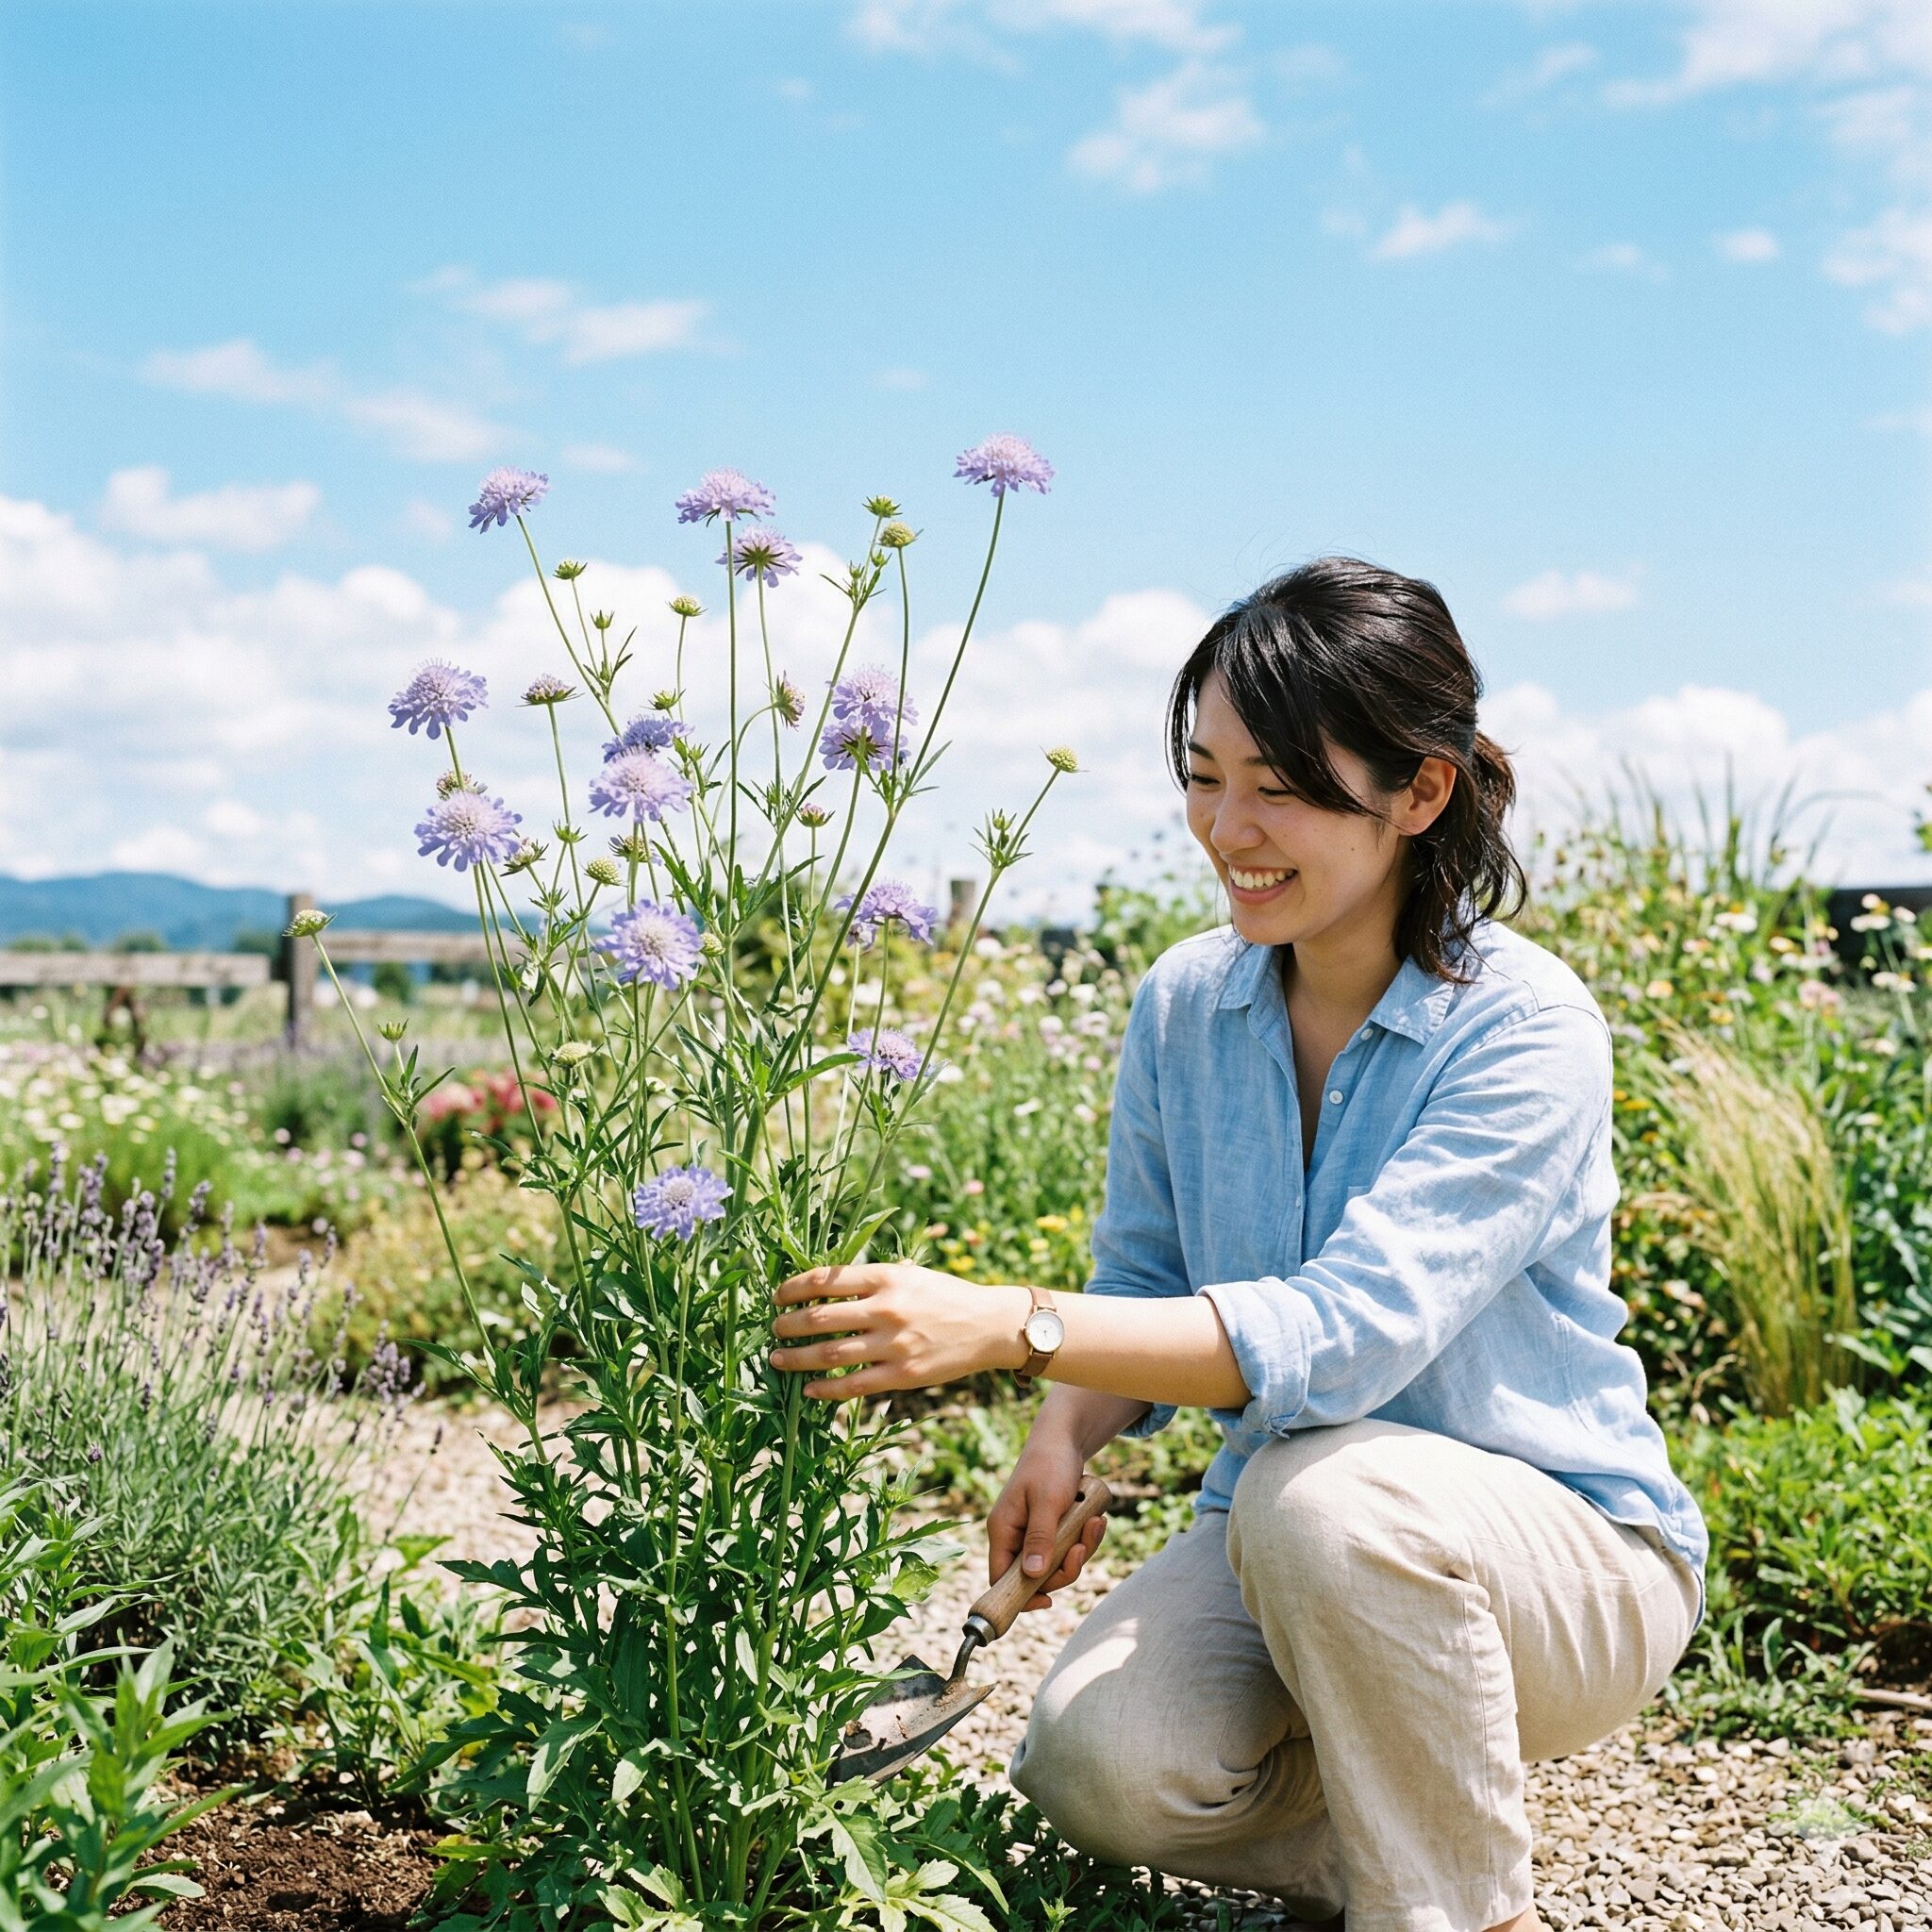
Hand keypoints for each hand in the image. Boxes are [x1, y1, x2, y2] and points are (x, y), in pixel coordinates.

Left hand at [770, 1263, 1031, 1399]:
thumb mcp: (909, 1274)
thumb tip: (823, 1285)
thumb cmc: (945, 1296)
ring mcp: (893, 1344)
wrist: (988, 1326)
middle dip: (788, 1325)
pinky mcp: (902, 1374)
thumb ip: (871, 1280)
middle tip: (773, 1329)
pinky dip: (825, 1388)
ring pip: (829, 1353)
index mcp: (886, 1277)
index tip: (777, 1296)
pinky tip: (808, 1389)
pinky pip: (853, 1384)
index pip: (824, 1279)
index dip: (793, 1288)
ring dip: (796, 1357)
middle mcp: (887, 1309)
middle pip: (820, 1317)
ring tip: (777, 1359)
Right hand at [987, 1427, 1106, 1613]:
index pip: (1001, 1579)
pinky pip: (1069, 1548)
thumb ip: (1040, 1538)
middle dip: (1065, 1566)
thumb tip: (1034, 1576)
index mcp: (1003, 1530)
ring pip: (1057, 1563)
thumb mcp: (1047, 1501)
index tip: (1048, 1602)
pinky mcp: (1052, 1529)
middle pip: (1036, 1577)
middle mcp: (1015, 1536)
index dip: (1021, 1597)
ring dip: (1081, 1548)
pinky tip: (1095, 1517)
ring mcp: (1034, 1534)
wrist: (1063, 1439)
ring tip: (1095, 1521)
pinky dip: (1085, 1537)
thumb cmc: (1050, 1464)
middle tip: (1082, 1545)